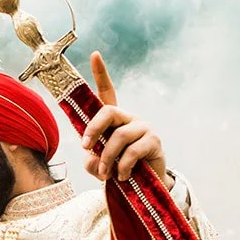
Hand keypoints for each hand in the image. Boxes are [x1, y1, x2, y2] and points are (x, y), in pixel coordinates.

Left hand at [79, 52, 169, 183]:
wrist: (145, 186)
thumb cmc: (119, 170)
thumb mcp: (99, 166)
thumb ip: (92, 161)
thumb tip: (93, 160)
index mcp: (114, 120)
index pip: (107, 91)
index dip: (101, 73)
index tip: (94, 54)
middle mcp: (129, 118)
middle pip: (108, 111)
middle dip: (93, 129)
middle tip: (86, 147)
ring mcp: (143, 128)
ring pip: (119, 136)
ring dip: (107, 158)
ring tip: (105, 174)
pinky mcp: (153, 141)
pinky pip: (132, 152)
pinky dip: (122, 167)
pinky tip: (122, 176)